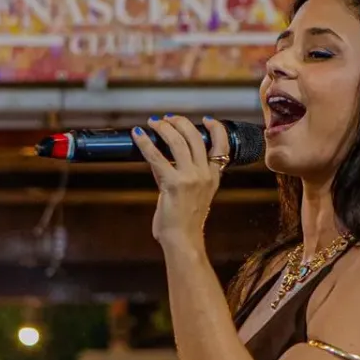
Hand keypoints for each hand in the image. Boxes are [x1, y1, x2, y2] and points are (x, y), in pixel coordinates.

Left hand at [134, 115, 227, 248]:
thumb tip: (161, 159)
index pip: (222, 146)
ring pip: (178, 141)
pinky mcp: (172, 183)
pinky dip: (145, 143)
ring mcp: (190, 178)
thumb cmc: (185, 221)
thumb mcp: (194, 194)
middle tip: (167, 119)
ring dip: (163, 128)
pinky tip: (137, 135)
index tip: (206, 119)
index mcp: (213, 177)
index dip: (216, 128)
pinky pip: (156, 157)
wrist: (183, 240)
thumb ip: (182, 175)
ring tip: (153, 123)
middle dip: (180, 123)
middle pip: (195, 137)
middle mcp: (204, 174)